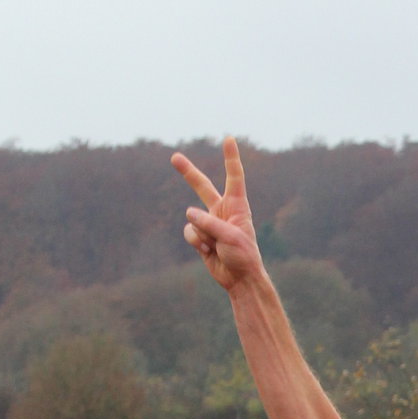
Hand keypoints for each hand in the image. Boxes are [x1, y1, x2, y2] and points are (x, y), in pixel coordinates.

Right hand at [172, 135, 263, 291]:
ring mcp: (209, 222)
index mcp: (237, 205)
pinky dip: (197, 243)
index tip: (229, 139)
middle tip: (174, 157)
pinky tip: (209, 252)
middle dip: (187, 172)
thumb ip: (209, 223)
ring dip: (202, 234)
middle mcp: (222, 210)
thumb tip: (188, 212)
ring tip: (217, 246)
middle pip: (202, 186)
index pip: (234, 177)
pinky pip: (189, 232)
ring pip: (193, 219)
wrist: (239, 279)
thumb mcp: (230, 237)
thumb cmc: (243, 256)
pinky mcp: (200, 236)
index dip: (230, 158)